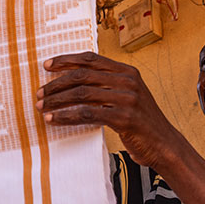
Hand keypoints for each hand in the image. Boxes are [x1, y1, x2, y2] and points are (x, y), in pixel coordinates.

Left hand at [35, 52, 182, 168]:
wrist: (164, 145)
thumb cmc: (141, 123)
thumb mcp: (128, 97)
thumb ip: (108, 86)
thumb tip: (74, 83)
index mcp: (127, 71)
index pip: (91, 58)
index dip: (66, 60)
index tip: (47, 65)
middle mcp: (128, 81)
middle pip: (82, 75)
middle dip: (56, 84)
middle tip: (40, 93)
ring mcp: (127, 99)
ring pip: (82, 94)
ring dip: (57, 100)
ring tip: (42, 107)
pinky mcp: (124, 118)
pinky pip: (87, 114)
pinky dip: (66, 116)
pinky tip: (53, 120)